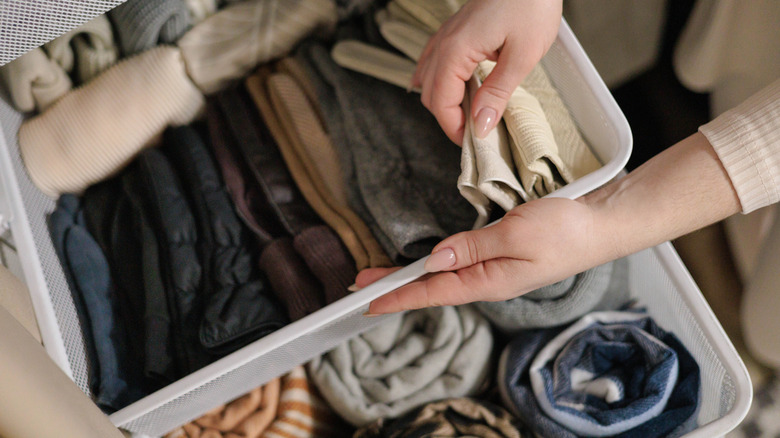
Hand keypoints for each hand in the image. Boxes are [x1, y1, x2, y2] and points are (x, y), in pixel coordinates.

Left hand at [360, 197, 614, 314]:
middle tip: (360, 282)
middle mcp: (488, 281)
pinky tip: (427, 262)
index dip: (398, 295)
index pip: (433, 292)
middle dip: (396, 285)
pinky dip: (435, 264)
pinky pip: (459, 264)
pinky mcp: (501, 257)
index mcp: (489, 281)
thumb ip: (473, 247)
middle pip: (433, 286)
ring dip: (412, 275)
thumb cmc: (565, 231)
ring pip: (444, 276)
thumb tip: (435, 258)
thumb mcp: (516, 234)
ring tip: (383, 273)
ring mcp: (495, 271)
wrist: (602, 225)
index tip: (367, 300)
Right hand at [412, 0, 561, 144]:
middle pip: (430, 94)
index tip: (474, 143)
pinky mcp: (456, 31)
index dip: (453, 128)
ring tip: (470, 116)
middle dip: (448, 118)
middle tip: (475, 134)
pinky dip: (441, 82)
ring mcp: (447, 35)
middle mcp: (444, 43)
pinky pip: (434, 62)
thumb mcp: (521, 55)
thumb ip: (497, 93)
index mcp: (455, 51)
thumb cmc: (531, 3)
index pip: (440, 103)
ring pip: (428, 79)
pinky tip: (455, 90)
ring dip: (445, 101)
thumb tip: (481, 125)